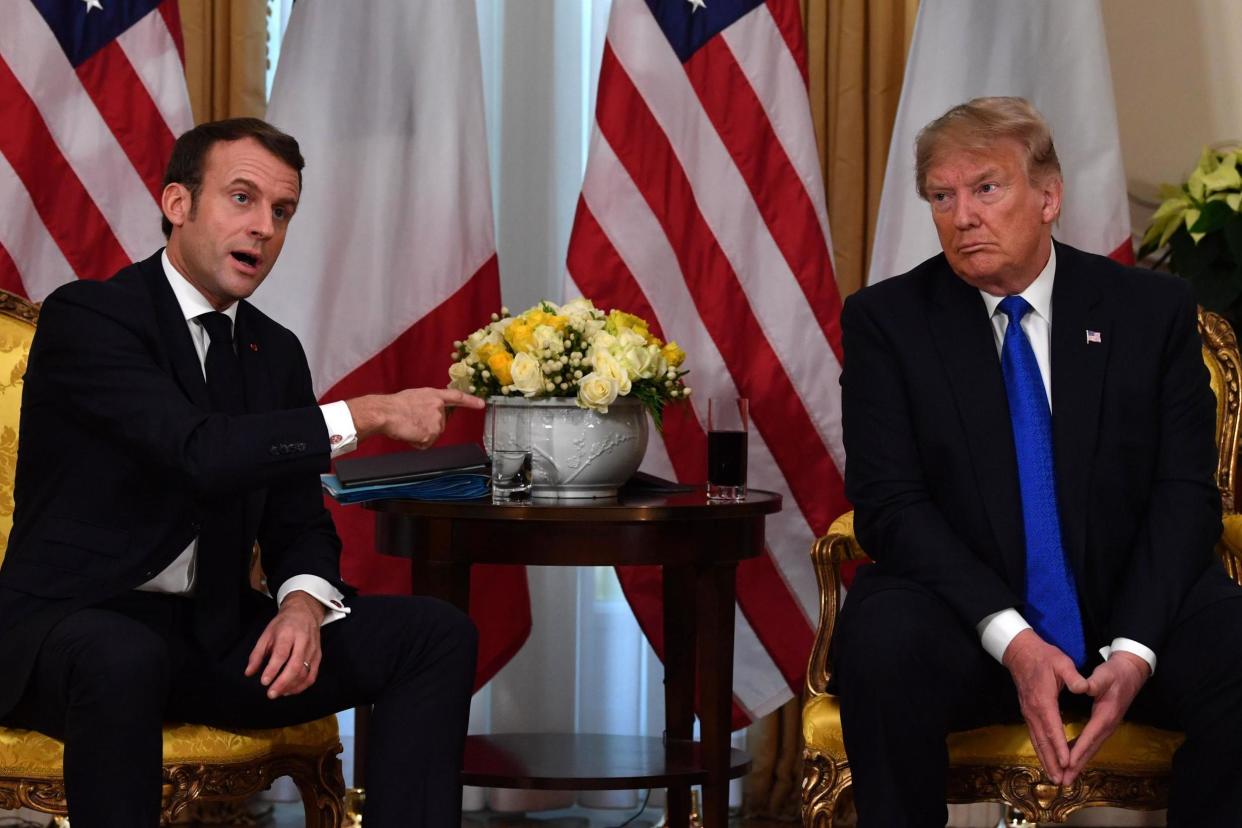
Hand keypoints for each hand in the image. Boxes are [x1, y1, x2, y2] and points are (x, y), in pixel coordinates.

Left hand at [245, 591, 325, 698]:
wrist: (305, 612)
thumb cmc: (284, 624)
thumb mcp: (267, 634)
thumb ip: (257, 654)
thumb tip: (249, 673)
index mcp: (288, 633)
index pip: (282, 654)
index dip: (273, 669)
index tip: (264, 681)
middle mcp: (303, 641)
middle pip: (295, 665)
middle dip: (282, 682)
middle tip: (270, 693)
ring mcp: (313, 650)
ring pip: (305, 673)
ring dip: (291, 686)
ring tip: (278, 693)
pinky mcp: (318, 656)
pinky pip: (312, 675)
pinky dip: (301, 686)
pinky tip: (290, 690)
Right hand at [346, 388, 484, 447]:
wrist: (386, 412)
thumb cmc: (394, 405)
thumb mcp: (414, 397)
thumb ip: (426, 403)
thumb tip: (426, 413)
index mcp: (434, 395)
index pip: (457, 397)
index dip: (470, 401)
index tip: (482, 404)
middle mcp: (438, 407)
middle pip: (440, 424)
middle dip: (428, 427)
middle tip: (412, 422)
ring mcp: (436, 421)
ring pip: (432, 435)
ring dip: (421, 435)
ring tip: (408, 427)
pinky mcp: (431, 434)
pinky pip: (425, 444)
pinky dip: (417, 442)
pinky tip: (409, 434)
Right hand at [1002, 629, 1087, 784]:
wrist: (1020, 652)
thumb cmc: (1044, 656)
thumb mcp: (1062, 662)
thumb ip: (1073, 676)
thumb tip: (1084, 687)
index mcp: (1043, 699)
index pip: (1052, 727)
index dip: (1060, 746)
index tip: (1067, 762)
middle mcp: (1033, 710)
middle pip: (1042, 740)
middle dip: (1052, 761)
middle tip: (1060, 780)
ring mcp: (1028, 712)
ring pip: (1036, 740)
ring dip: (1045, 759)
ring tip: (1053, 777)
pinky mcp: (1027, 712)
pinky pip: (1034, 735)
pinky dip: (1040, 750)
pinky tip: (1045, 759)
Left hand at [1063, 651, 1149, 784]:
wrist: (1130, 672)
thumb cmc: (1115, 673)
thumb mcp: (1104, 675)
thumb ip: (1094, 682)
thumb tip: (1083, 687)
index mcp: (1106, 714)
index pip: (1090, 735)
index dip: (1078, 750)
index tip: (1067, 763)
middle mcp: (1108, 725)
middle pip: (1091, 749)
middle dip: (1077, 765)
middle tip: (1064, 781)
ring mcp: (1107, 727)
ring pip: (1091, 749)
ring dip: (1079, 764)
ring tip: (1065, 778)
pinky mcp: (1104, 725)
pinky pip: (1091, 743)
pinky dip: (1081, 754)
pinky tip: (1070, 760)